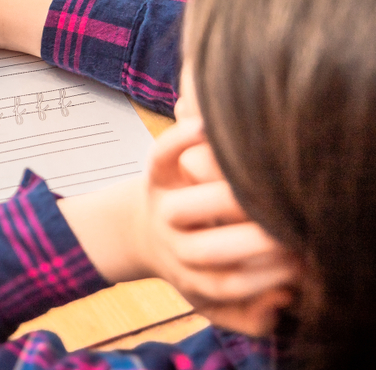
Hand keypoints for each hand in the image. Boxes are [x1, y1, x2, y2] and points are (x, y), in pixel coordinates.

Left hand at [138, 119, 298, 335]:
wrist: (145, 228)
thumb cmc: (200, 262)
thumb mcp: (215, 300)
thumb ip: (249, 315)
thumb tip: (282, 300)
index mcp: (191, 274)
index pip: (230, 283)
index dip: (267, 276)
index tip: (301, 263)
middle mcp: (173, 242)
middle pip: (205, 251)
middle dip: (254, 241)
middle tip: (291, 229)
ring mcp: (162, 206)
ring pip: (183, 208)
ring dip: (223, 198)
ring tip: (264, 191)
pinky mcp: (154, 172)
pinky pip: (160, 155)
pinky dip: (179, 139)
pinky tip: (208, 129)